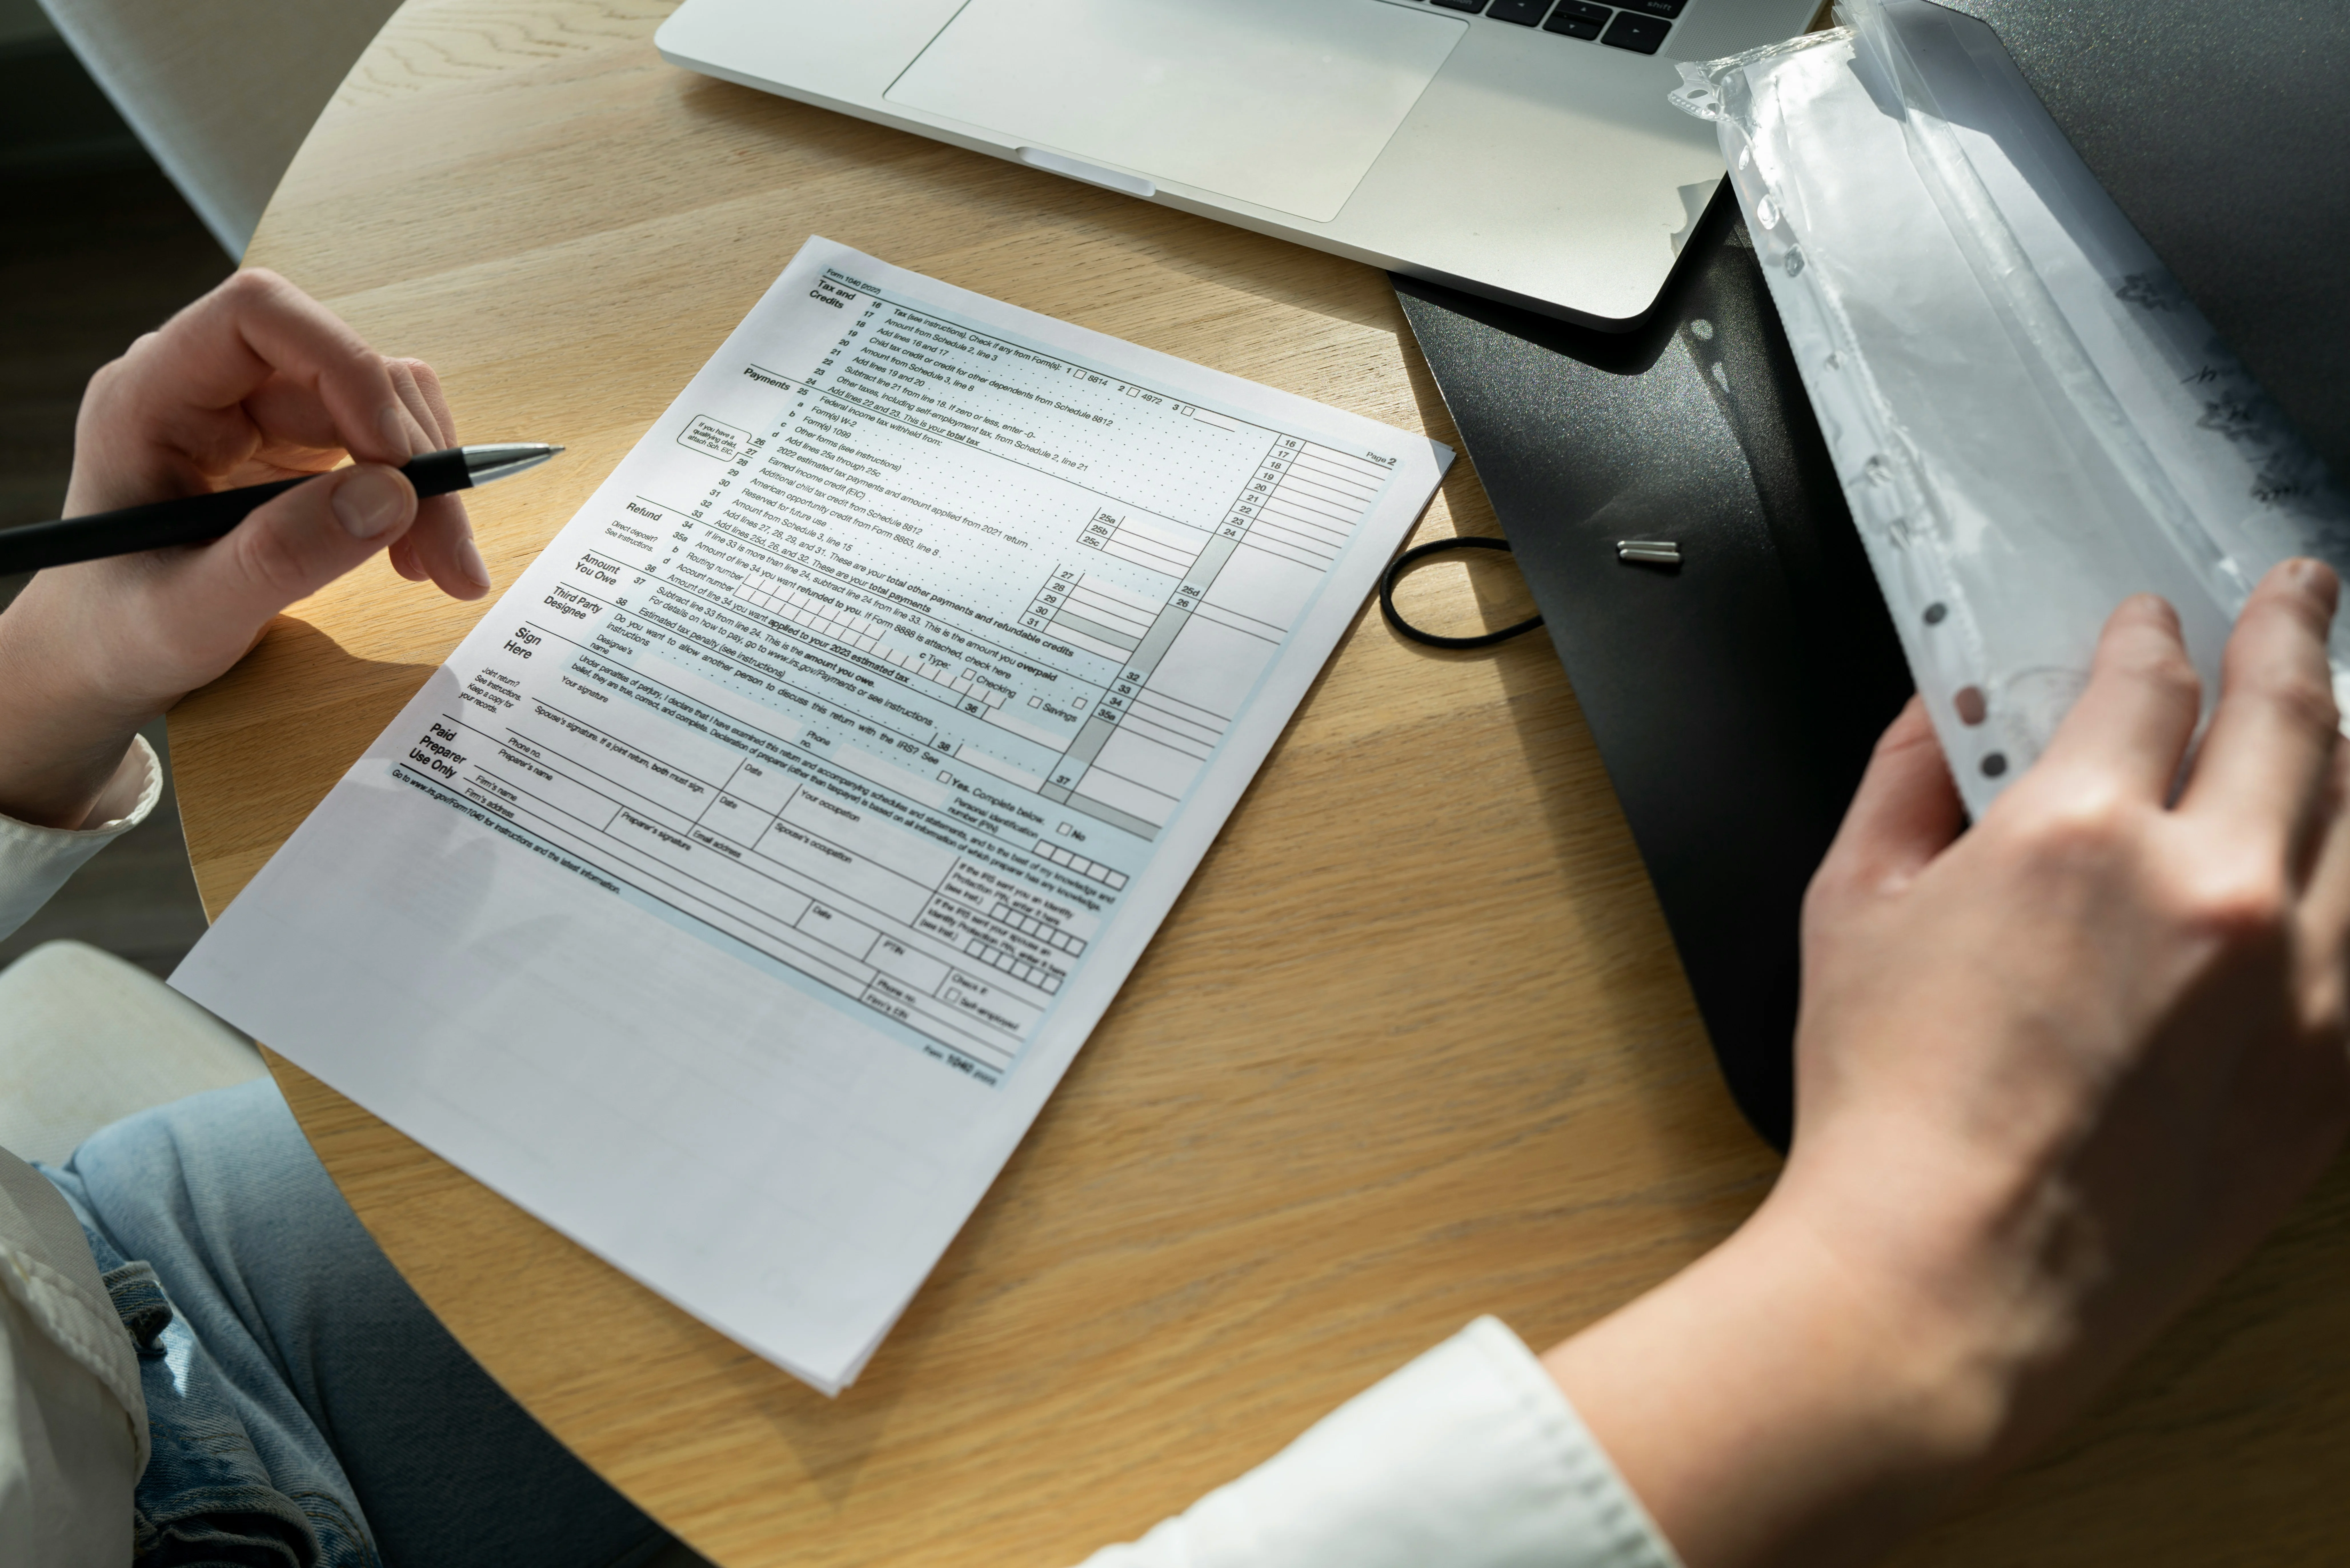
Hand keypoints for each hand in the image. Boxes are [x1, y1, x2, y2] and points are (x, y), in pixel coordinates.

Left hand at [0, 269, 489, 827]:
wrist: (104, 654)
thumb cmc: (118, 632)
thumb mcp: (188, 614)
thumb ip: (278, 556)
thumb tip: (392, 498)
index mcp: (150, 396)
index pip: (260, 314)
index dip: (344, 365)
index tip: (397, 465)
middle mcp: (207, 385)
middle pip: (343, 369)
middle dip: (411, 457)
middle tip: (448, 557)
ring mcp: (256, 413)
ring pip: (380, 403)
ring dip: (426, 481)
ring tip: (439, 567)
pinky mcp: (294, 447)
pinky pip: (380, 442)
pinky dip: (414, 496)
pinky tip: (413, 553)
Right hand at [1545, 561, 2349, 1566]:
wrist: (1951, 1280)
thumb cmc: (1888, 1108)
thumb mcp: (1848, 911)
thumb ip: (1903, 786)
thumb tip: (1945, 718)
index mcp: (2077, 836)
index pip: (2145, 684)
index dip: (2147, 640)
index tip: (2150, 630)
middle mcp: (2209, 889)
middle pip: (2291, 716)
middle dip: (2291, 635)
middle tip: (2300, 596)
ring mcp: (2294, 985)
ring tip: (2339, 712)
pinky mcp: (2332, 1073)